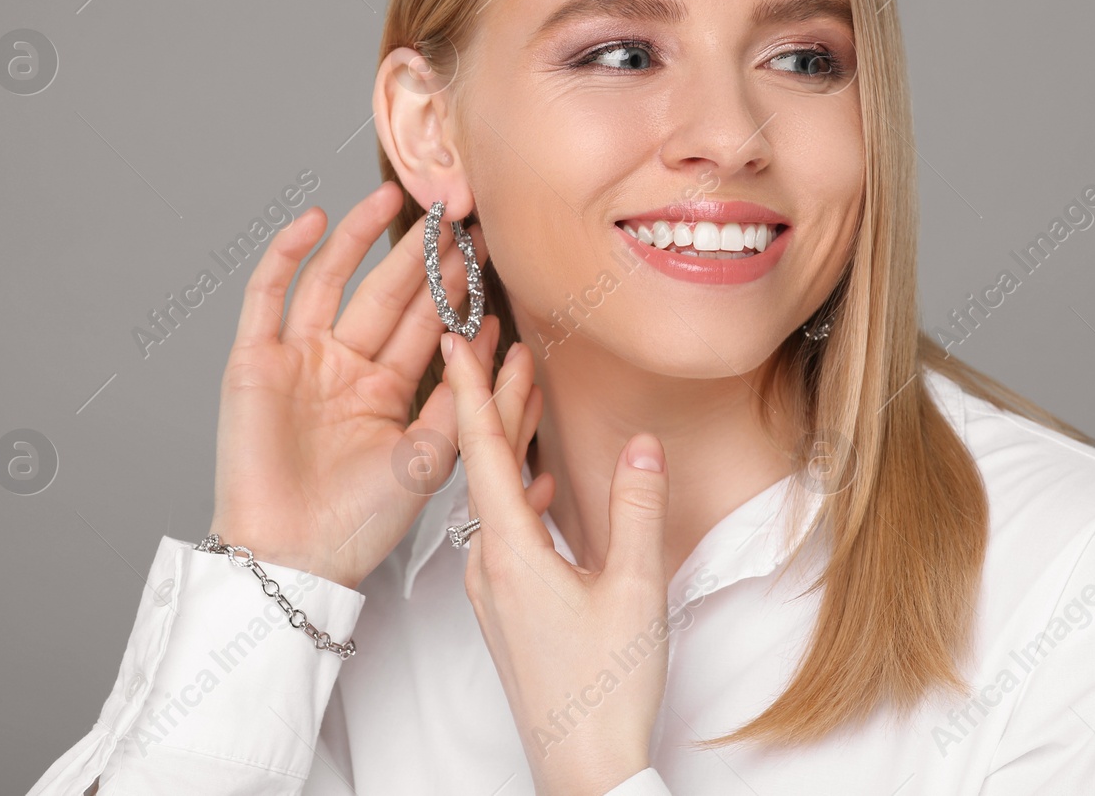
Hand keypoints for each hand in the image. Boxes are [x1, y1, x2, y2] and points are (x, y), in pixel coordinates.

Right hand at [207, 182, 533, 589]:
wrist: (294, 556)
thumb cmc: (361, 522)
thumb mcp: (432, 457)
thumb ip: (462, 398)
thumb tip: (493, 338)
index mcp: (385, 391)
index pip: (426, 325)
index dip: (453, 285)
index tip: (484, 246)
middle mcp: (342, 369)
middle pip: (386, 295)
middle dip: (420, 254)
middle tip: (453, 210)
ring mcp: (297, 361)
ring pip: (331, 281)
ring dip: (360, 238)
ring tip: (394, 194)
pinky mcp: (253, 360)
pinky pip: (267, 295)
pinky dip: (286, 255)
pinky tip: (315, 220)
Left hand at [439, 329, 670, 795]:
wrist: (582, 767)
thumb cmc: (604, 688)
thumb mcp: (636, 587)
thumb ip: (637, 508)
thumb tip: (642, 445)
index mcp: (511, 553)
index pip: (481, 452)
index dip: (468, 391)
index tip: (452, 341)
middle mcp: (489, 566)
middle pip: (484, 467)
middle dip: (495, 403)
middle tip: (502, 346)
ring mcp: (495, 590)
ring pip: (494, 499)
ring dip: (509, 447)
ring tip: (527, 398)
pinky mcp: (508, 610)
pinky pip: (505, 532)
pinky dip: (519, 493)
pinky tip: (540, 485)